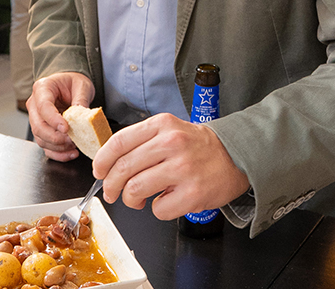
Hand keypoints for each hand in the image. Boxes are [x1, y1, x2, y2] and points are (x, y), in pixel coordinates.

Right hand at [27, 72, 94, 160]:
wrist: (69, 85)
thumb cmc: (73, 82)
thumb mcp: (82, 85)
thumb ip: (81, 100)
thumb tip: (83, 117)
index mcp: (42, 88)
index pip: (43, 107)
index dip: (53, 120)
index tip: (66, 128)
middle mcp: (35, 104)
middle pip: (38, 126)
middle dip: (55, 137)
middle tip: (72, 140)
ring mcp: (36, 118)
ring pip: (40, 138)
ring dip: (57, 147)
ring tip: (74, 146)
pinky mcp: (42, 130)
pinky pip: (46, 146)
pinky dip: (57, 153)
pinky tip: (70, 153)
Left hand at [93, 113, 249, 219]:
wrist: (236, 156)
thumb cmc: (198, 146)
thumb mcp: (170, 130)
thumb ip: (142, 141)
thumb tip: (108, 162)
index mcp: (162, 125)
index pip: (118, 142)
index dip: (102, 161)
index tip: (99, 172)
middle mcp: (172, 143)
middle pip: (123, 168)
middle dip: (111, 186)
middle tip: (112, 193)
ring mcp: (183, 168)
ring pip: (135, 190)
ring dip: (131, 200)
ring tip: (138, 200)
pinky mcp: (193, 193)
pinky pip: (158, 209)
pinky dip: (157, 209)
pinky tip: (166, 200)